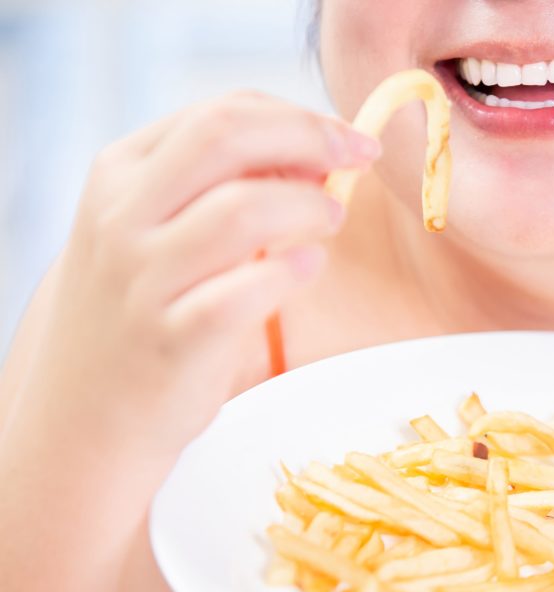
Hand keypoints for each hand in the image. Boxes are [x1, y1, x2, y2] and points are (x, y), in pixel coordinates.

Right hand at [12, 91, 378, 471]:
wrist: (86, 409)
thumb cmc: (146, 306)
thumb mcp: (156, 227)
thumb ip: (218, 183)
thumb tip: (316, 150)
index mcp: (120, 174)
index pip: (218, 112)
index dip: (296, 117)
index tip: (345, 137)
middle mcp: (123, 218)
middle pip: (225, 136)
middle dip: (309, 137)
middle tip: (359, 157)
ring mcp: (143, 280)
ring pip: (241, 210)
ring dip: (308, 204)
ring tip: (332, 218)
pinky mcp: (173, 340)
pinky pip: (245, 292)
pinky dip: (291, 270)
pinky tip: (308, 265)